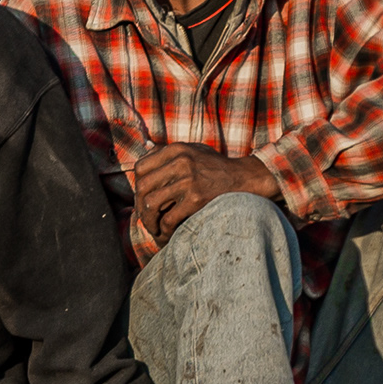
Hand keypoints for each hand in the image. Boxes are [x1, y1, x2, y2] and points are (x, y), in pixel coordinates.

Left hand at [132, 141, 277, 243]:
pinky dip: (164, 230)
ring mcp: (189, 181)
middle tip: (146, 216)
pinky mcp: (197, 199)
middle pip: (142, 187)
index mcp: (176, 149)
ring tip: (154, 228)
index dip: (137, 185)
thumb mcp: (194, 150)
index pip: (140, 168)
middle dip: (140, 206)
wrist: (245, 178)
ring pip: (151, 204)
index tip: (142, 197)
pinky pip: (169, 219)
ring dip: (148, 220)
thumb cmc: (216, 167)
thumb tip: (143, 158)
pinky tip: (167, 234)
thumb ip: (169, 153)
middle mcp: (180, 162)